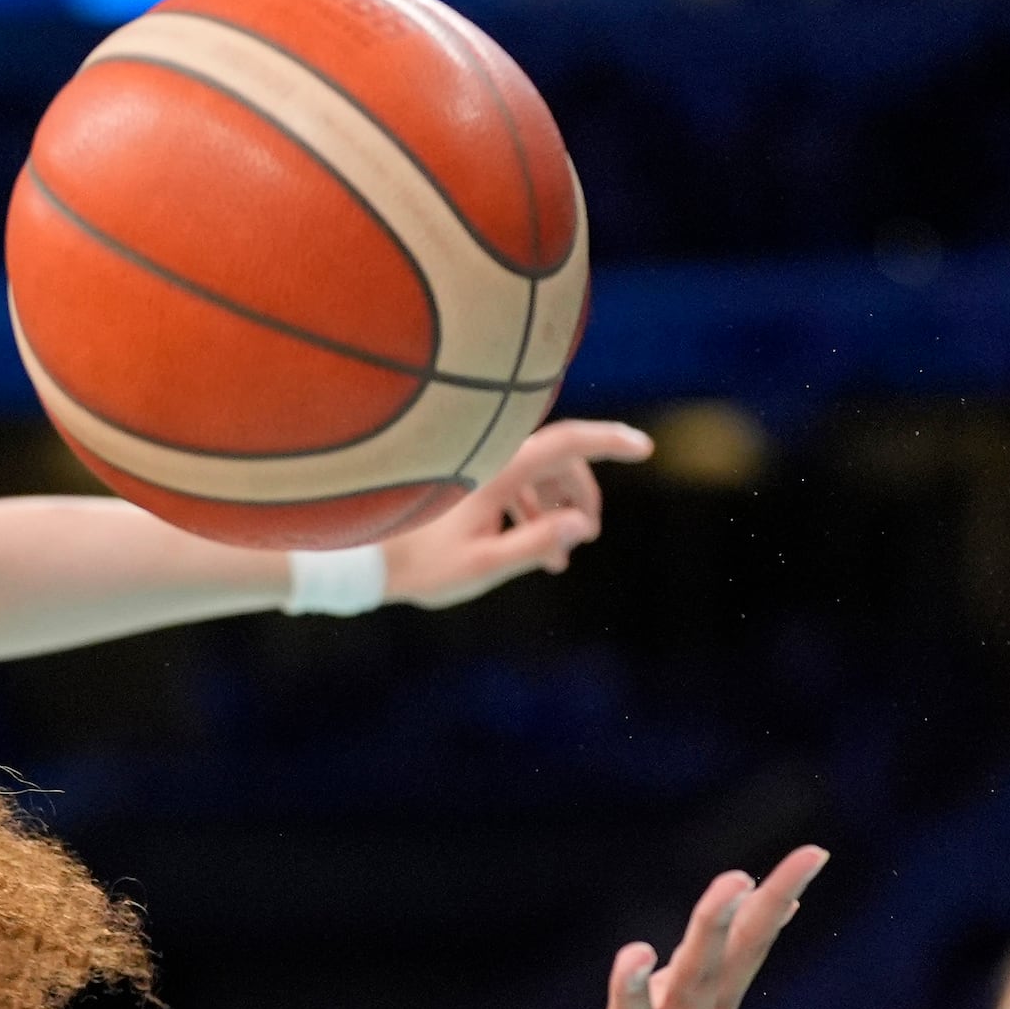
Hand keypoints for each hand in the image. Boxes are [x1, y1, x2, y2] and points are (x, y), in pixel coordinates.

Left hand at [382, 421, 652, 609]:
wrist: (364, 563)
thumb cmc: (419, 566)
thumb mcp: (482, 566)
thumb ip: (534, 545)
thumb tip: (581, 525)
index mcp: (496, 471)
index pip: (566, 442)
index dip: (609, 442)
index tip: (646, 449)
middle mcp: (489, 461)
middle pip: (557, 460)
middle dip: (582, 494)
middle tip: (588, 536)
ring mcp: (476, 470)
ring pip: (536, 474)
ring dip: (557, 508)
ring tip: (562, 558)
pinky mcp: (465, 484)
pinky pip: (513, 485)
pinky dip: (533, 512)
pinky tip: (537, 550)